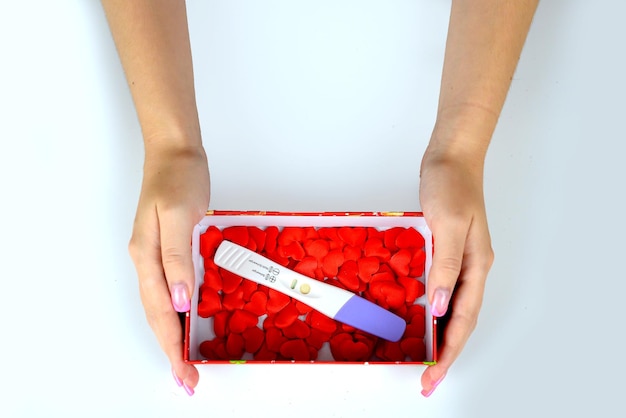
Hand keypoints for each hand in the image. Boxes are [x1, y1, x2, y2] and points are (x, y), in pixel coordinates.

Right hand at [128, 144, 209, 395]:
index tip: (185, 374)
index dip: (171, 347)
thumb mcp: (180, 215)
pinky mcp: (167, 248)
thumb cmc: (179, 178)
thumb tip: (179, 302)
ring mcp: (154, 254)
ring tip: (184, 361)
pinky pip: (169, 288)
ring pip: (161, 305)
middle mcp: (146, 260)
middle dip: (170, 350)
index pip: (160, 312)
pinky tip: (185, 320)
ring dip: (172, 335)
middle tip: (187, 380)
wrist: (175, 151)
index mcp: (147, 257)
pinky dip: (176, 312)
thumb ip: (177, 259)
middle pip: (157, 315)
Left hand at [418, 142, 493, 396]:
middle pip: (461, 320)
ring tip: (425, 358)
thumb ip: (446, 266)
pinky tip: (420, 317)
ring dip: (440, 335)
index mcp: (476, 265)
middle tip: (428, 378)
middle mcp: (472, 268)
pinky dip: (432, 310)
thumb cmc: (451, 185)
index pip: (463, 318)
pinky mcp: (447, 252)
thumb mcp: (448, 224)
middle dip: (446, 352)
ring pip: (452, 308)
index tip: (434, 375)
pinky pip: (442, 290)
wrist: (451, 157)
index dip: (450, 350)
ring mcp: (460, 260)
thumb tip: (440, 307)